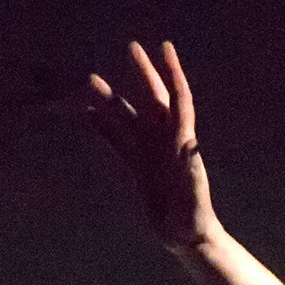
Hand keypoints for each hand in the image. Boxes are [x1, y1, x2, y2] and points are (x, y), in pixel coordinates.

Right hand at [82, 40, 221, 255]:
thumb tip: (191, 145)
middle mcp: (165, 140)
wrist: (187, 237)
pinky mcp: (138, 166)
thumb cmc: (195, 217)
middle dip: (142, 72)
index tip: (164, 48)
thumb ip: (193, 170)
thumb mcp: (195, 195)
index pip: (177, 98)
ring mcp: (150, 152)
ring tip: (90, 81)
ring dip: (110, 99)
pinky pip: (117, 141)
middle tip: (132, 47)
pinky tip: (88, 114)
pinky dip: (103, 127)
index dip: (171, 72)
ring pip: (127, 118)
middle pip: (152, 98)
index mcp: (180, 140)